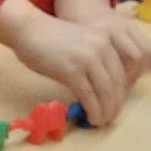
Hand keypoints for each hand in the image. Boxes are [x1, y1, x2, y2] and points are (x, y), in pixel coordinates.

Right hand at [0, 0, 150, 126]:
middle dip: (114, 105)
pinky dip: (93, 110)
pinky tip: (91, 118)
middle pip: (116, 83)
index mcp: (106, 41)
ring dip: (105, 111)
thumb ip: (94, 60)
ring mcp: (87, 59)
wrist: (28, 29)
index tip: (114, 105)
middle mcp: (102, 48)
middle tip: (110, 118)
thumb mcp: (81, 44)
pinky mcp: (72, 71)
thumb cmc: (49, 38)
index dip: (120, 93)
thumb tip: (100, 88)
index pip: (121, 73)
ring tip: (101, 121)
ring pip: (105, 91)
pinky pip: (88, 96)